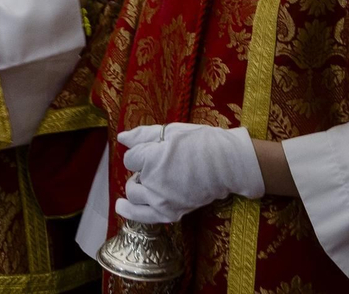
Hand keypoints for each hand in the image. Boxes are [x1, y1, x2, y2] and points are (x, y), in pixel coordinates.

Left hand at [115, 123, 265, 224]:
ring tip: (151, 181)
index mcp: (152, 159)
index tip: (155, 151)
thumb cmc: (201, 143)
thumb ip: (142, 135)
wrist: (227, 165)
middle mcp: (154, 182)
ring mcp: (162, 201)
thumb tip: (121, 138)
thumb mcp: (171, 131)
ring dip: (138, 187)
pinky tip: (121, 207)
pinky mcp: (171, 213)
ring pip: (133, 196)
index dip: (140, 153)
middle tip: (159, 165)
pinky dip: (130, 212)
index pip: (130, 159)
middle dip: (140, 170)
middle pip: (132, 177)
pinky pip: (143, 216)